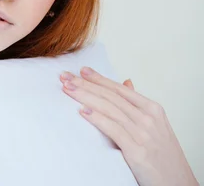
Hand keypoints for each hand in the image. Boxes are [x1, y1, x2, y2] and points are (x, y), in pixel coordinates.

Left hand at [59, 67, 198, 185]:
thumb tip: (126, 82)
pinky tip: (83, 111)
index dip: (98, 78)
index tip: (81, 70)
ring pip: (109, 109)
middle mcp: (149, 118)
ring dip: (86, 96)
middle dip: (86, 84)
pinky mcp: (137, 151)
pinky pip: (113, 129)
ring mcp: (144, 134)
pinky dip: (97, 118)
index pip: (119, 89)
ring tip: (68, 89)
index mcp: (153, 109)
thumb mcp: (156, 125)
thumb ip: (137, 104)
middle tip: (65, 77)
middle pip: (111, 96)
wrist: (178, 185)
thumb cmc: (164, 156)